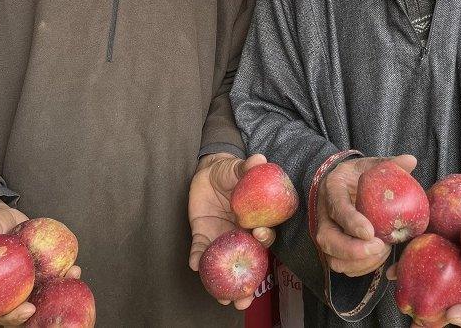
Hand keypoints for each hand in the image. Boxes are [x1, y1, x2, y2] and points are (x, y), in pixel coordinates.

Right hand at [0, 199, 80, 325]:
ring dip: (61, 292)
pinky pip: (53, 279)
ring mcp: (27, 284)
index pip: (0, 313)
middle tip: (58, 296)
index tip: (28, 309)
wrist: (2, 222)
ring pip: (44, 297)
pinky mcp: (40, 274)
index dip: (13, 317)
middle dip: (43, 310)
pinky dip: (64, 276)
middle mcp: (11, 292)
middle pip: (25, 311)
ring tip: (72, 275)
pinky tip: (73, 268)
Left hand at [188, 152, 275, 309]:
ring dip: (225, 283)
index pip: (264, 235)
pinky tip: (196, 266)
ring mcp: (223, 237)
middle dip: (248, 283)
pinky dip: (199, 259)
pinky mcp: (204, 236)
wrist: (207, 172)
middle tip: (245, 299)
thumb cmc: (229, 171)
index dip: (264, 239)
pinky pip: (202, 251)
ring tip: (224, 300)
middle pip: (248, 261)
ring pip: (226, 264)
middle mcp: (242, 234)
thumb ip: (247, 167)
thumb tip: (259, 159)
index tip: (260, 236)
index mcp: (255, 220)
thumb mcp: (237, 168)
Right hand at [314, 154, 416, 277]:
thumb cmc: (358, 175)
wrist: (340, 184)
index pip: (337, 208)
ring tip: (382, 252)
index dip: (352, 222)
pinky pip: (342, 266)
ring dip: (359, 262)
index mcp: (332, 188)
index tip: (370, 232)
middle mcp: (324, 214)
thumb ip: (388, 163)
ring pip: (333, 258)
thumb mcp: (370, 164)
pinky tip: (378, 258)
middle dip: (353, 250)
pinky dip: (360, 268)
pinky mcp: (332, 248)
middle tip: (379, 246)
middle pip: (328, 240)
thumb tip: (411, 160)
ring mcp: (326, 232)